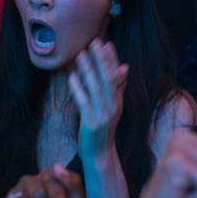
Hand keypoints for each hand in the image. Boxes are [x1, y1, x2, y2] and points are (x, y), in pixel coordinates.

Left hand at [69, 39, 127, 158]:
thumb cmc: (102, 128)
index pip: (117, 76)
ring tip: (80, 55)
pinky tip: (71, 77)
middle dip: (101, 60)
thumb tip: (124, 66)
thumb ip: (117, 87)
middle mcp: (113, 106)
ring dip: (88, 70)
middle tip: (94, 42)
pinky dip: (78, 89)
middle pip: (108, 79)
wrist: (100, 154)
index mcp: (118, 101)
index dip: (112, 60)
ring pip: (95, 88)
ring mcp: (103, 115)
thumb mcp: (113, 106)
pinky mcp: (91, 123)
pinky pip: (84, 102)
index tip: (107, 43)